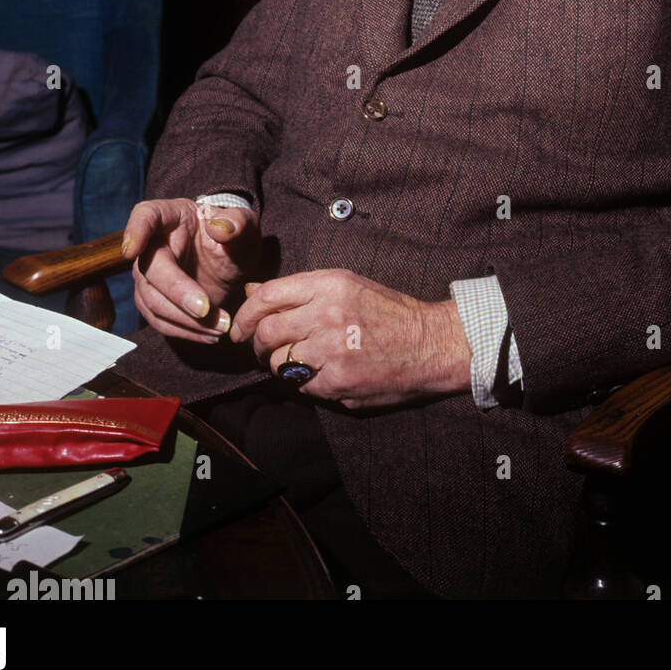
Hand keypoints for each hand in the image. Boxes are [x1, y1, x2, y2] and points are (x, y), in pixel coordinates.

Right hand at [121, 198, 260, 343]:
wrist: (232, 259)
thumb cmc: (234, 235)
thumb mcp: (245, 225)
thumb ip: (237, 222)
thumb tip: (220, 227)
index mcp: (171, 216)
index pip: (145, 215)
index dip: (135, 231)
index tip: (130, 250)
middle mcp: (153, 245)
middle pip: (150, 270)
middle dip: (177, 293)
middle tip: (206, 309)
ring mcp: (150, 275)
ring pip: (152, 302)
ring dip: (185, 320)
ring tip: (221, 327)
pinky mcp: (155, 301)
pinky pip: (160, 321)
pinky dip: (185, 331)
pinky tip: (209, 335)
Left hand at [229, 269, 472, 409]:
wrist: (430, 343)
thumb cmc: (389, 313)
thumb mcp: (347, 286)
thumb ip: (300, 292)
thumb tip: (252, 293)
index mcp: (330, 284)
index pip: (268, 296)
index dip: (245, 314)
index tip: (240, 328)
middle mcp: (327, 313)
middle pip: (267, 331)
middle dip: (256, 344)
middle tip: (262, 350)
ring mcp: (332, 349)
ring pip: (278, 362)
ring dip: (279, 365)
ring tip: (295, 363)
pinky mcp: (338, 381)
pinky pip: (300, 385)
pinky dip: (303, 383)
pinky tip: (319, 375)